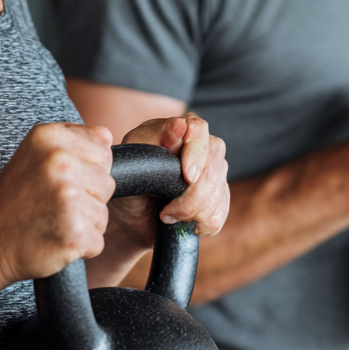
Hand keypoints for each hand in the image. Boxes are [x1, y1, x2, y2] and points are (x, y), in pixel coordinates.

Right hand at [0, 122, 115, 286]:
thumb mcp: (34, 154)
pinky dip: (80, 247)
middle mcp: (59, 161)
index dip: (86, 170)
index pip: (103, 150)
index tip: (57, 181)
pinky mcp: (74, 232)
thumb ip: (72, 140)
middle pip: (107, 183)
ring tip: (51, 221)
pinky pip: (98, 240)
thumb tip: (107, 136)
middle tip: (52, 204)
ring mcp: (67, 197)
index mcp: (50, 136)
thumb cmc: (12, 199)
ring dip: (83, 224)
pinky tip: (53, 239)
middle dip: (87, 198)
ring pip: (103, 213)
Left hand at [106, 115, 229, 249]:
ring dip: (193, 213)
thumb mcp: (132, 157)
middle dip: (193, 196)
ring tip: (168, 215)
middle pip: (214, 166)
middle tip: (167, 211)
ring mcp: (214, 171)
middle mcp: (203, 147)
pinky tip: (183, 222)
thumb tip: (180, 125)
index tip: (188, 177)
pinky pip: (219, 213)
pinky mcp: (218, 197)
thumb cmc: (128, 180)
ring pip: (218, 193)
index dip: (197, 153)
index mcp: (180, 128)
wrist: (129, 214)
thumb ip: (154, 138)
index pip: (199, 129)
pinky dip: (201, 224)